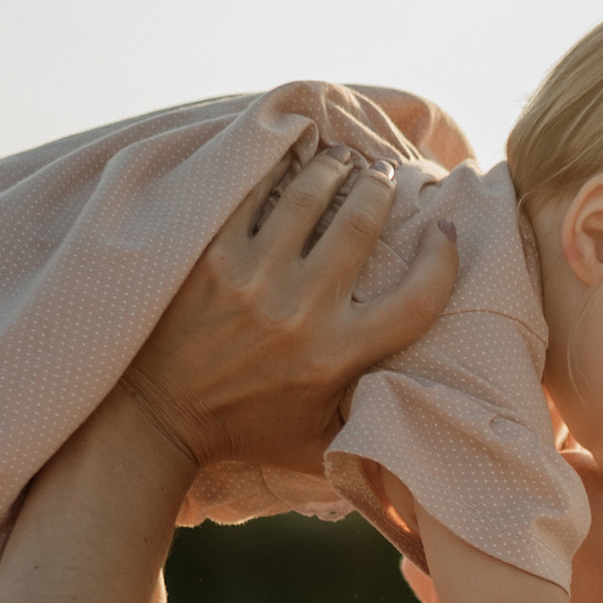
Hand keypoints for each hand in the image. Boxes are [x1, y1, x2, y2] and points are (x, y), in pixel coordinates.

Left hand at [127, 147, 458, 475]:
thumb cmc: (246, 432)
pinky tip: (288, 157)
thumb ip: (372, 424)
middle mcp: (301, 312)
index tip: (444, 233)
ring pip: (309, 193)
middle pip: (362, 221)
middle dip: (380, 187)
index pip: (418, 299)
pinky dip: (276, 168)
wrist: (158, 417)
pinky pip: (252, 192)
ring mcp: (252, 277)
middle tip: (381, 174)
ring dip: (333, 166)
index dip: (443, 261)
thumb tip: (428, 409)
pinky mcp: (210, 256)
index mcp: (337, 358)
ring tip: (341, 158)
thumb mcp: (321, 445)